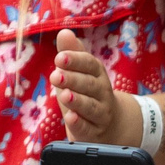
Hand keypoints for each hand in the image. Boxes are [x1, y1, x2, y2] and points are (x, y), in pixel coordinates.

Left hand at [52, 29, 138, 146]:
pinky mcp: (95, 132)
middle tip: (56, 75)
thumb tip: (64, 32)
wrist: (107, 124)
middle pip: (90, 85)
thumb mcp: (78, 73)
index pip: (89, 64)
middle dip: (73, 79)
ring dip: (77, 100)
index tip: (60, 58)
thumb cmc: (87, 93)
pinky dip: (80, 123)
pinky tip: (71, 118)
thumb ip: (71, 54)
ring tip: (64, 95)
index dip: (75, 60)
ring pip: (90, 106)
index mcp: (97, 74)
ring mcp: (101, 113)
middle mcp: (102, 92)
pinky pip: (88, 127)